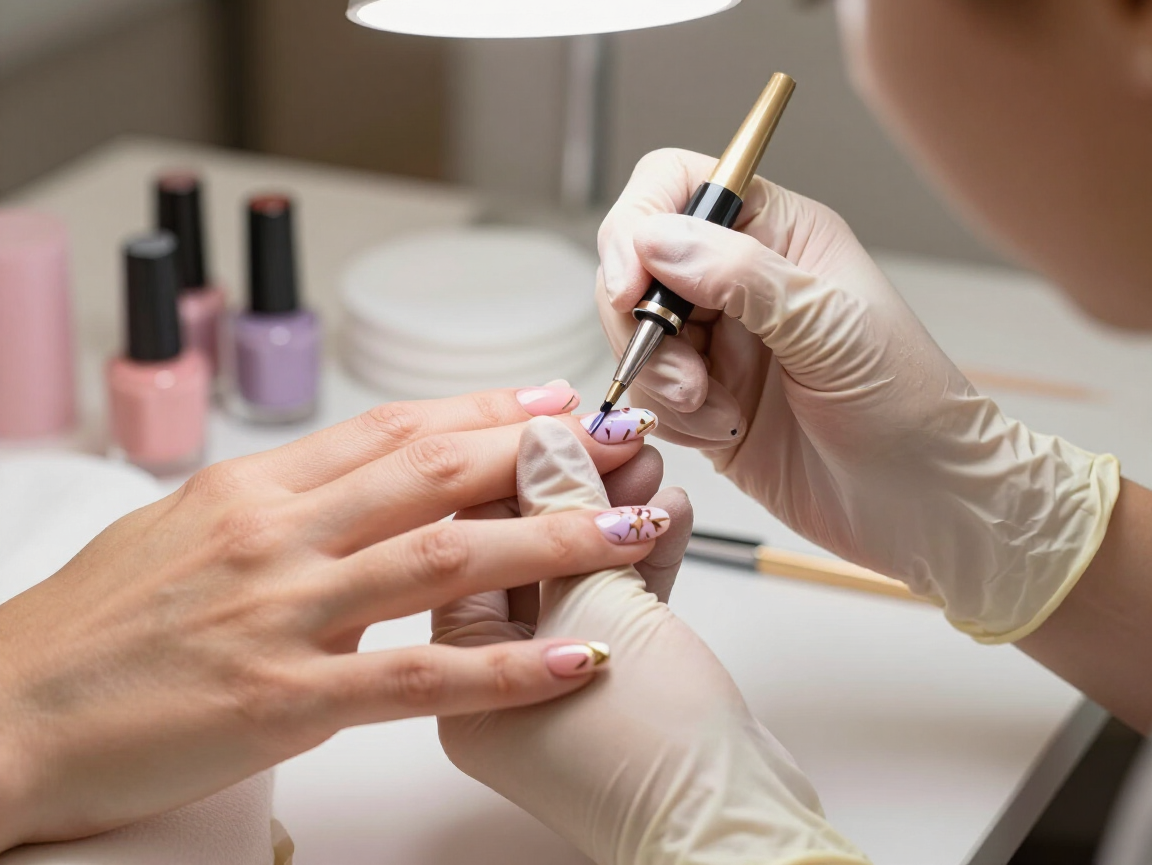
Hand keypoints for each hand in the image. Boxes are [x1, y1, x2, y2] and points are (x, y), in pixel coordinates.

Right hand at [0, 386, 658, 848]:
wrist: (7, 714)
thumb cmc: (98, 624)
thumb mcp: (187, 530)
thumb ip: (284, 508)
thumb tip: (365, 496)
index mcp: (253, 488)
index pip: (391, 429)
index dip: (483, 412)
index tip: (553, 405)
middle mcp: (275, 534)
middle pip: (432, 472)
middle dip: (538, 454)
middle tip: (620, 445)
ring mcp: (281, 614)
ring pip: (443, 561)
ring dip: (548, 542)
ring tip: (629, 532)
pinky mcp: (280, 700)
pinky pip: (417, 680)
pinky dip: (506, 668)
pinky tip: (575, 659)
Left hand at [437, 418, 867, 864]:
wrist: (736, 827)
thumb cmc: (649, 753)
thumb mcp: (596, 612)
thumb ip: (562, 518)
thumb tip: (539, 438)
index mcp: (456, 683)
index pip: (466, 550)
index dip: (513, 477)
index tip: (553, 425)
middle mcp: (500, 686)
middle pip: (526, 558)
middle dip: (574, 491)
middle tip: (612, 437)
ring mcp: (562, 688)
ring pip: (580, 578)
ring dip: (618, 518)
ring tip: (650, 464)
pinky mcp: (622, 685)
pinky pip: (621, 607)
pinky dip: (646, 560)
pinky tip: (672, 512)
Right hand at [597, 149, 1118, 642]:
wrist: (923, 504)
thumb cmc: (909, 406)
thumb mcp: (830, 328)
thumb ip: (739, 276)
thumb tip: (654, 238)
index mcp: (779, 234)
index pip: (678, 188)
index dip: (638, 226)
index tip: (632, 285)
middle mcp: (739, 280)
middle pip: (636, 265)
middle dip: (645, 324)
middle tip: (688, 375)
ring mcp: (717, 342)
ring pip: (634, 335)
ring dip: (661, 378)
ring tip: (716, 411)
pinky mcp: (702, 400)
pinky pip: (646, 393)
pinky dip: (672, 418)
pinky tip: (725, 432)